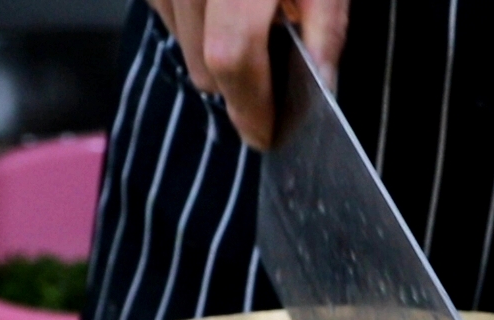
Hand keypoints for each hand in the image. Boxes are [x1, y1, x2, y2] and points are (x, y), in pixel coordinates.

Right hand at [146, 0, 348, 148]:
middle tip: (271, 62)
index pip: (231, 57)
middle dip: (240, 85)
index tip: (265, 133)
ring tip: (249, 17)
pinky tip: (222, 4)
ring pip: (183, 50)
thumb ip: (325, 28)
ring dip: (216, 52)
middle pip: (205, 66)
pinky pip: (168, 21)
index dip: (250, 107)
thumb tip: (323, 88)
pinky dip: (196, 26)